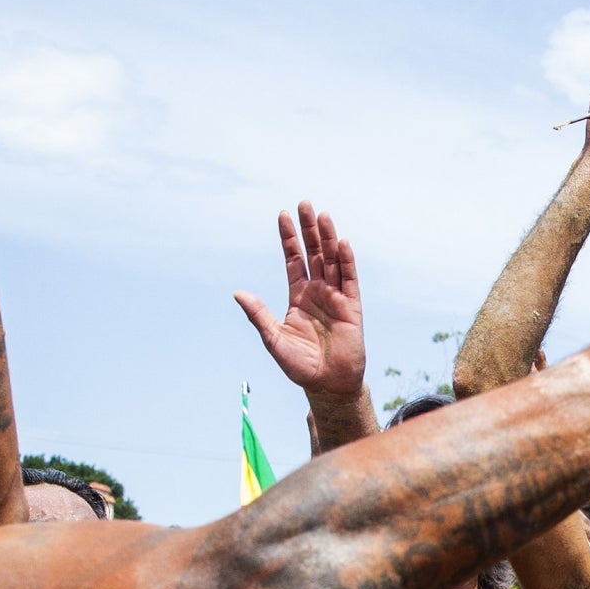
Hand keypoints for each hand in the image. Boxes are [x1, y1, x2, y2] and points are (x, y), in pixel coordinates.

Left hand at [235, 202, 365, 403]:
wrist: (327, 385)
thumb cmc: (300, 365)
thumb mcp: (273, 339)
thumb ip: (258, 315)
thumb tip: (237, 293)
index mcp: (298, 296)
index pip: (294, 259)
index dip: (289, 238)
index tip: (282, 215)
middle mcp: (318, 291)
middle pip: (314, 253)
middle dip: (309, 229)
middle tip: (304, 204)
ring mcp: (336, 297)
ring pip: (332, 260)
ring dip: (328, 238)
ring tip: (323, 215)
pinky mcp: (352, 307)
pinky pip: (349, 280)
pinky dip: (347, 261)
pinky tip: (342, 243)